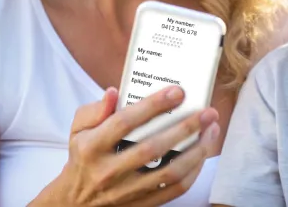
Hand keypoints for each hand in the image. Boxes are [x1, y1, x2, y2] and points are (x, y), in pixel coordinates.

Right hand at [30, 85, 220, 206]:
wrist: (76, 201)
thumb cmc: (83, 157)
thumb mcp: (78, 130)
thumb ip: (94, 110)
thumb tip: (114, 92)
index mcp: (92, 146)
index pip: (125, 122)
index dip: (152, 106)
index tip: (177, 92)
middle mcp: (109, 171)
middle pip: (152, 148)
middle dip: (185, 128)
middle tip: (207, 112)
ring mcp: (126, 191)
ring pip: (169, 172)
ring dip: (196, 151)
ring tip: (211, 131)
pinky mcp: (141, 204)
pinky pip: (174, 190)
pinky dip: (193, 171)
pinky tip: (202, 154)